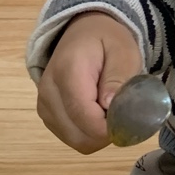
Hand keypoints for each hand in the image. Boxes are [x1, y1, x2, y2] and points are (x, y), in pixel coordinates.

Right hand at [37, 13, 143, 153]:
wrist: (82, 32)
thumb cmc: (106, 40)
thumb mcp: (123, 50)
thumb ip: (119, 77)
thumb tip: (110, 107)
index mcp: (68, 73)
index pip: (85, 117)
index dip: (111, 128)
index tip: (130, 120)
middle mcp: (48, 92)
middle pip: (80, 136)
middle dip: (107, 133)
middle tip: (122, 113)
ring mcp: (44, 106)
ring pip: (76, 141)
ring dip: (98, 134)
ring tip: (109, 110)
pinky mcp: (46, 115)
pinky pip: (71, 138)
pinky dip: (88, 133)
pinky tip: (97, 113)